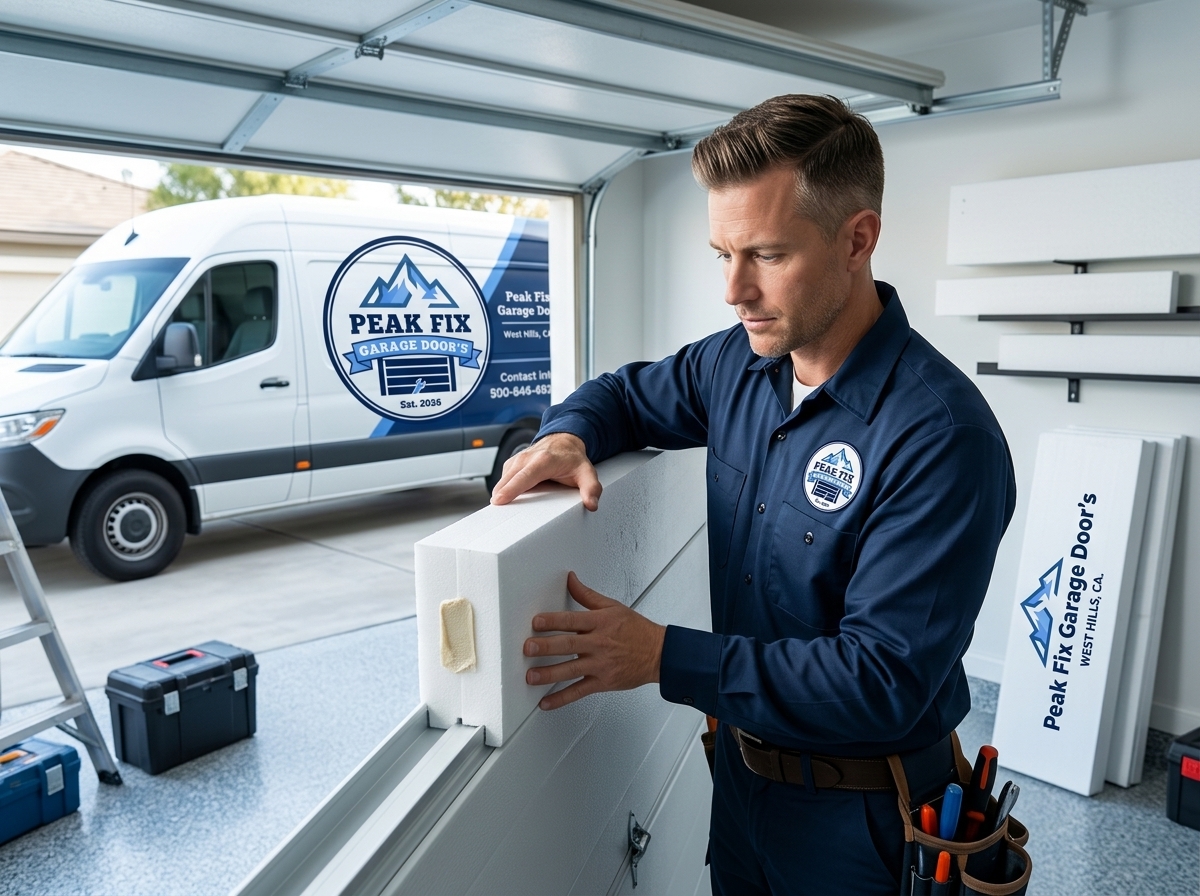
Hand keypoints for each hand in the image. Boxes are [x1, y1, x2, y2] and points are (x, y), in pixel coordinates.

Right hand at [490, 432, 601, 510]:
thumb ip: (591, 489)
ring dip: (500, 494)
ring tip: (502, 510)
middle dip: (500, 495)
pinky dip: (503, 489)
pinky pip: (503, 479)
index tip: (499, 500)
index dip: (511, 489)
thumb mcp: (587, 472)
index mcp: (544, 460)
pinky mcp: (512, 464)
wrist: (564, 441)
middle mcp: (527, 458)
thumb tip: (591, 504)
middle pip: (508, 479)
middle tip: (496, 515)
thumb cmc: (572, 459)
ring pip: (503, 479)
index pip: (524, 476)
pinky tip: (507, 499)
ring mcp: (517, 459)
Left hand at [524, 572, 665, 709]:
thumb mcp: (612, 606)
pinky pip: (579, 691)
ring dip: (549, 674)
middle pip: (569, 645)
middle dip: (547, 647)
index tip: (536, 622)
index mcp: (600, 623)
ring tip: (531, 676)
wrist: (659, 654)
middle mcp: (599, 644)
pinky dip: (561, 699)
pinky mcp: (603, 682)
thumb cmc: (637, 630)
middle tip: (528, 648)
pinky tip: (546, 702)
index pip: (572, 620)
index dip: (553, 621)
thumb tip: (570, 579)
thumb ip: (586, 595)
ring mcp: (600, 665)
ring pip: (571, 670)